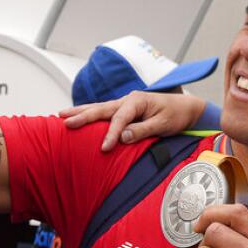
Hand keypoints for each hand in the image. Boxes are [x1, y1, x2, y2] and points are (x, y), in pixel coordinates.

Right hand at [60, 91, 207, 150]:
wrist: (185, 109)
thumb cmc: (176, 115)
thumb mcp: (163, 124)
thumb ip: (143, 130)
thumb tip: (122, 137)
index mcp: (137, 101)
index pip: (120, 118)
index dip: (111, 133)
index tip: (104, 148)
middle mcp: (128, 100)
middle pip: (101, 108)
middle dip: (82, 115)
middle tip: (64, 121)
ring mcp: (124, 104)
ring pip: (99, 107)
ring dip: (81, 112)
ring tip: (61, 115)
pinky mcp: (124, 110)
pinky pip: (103, 112)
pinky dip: (89, 114)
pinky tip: (78, 117)